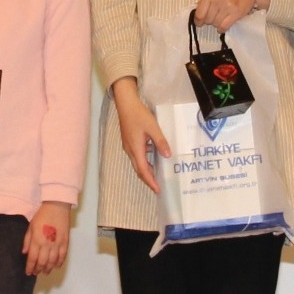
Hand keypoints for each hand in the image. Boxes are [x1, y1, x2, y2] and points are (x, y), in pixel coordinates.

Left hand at [23, 201, 71, 275]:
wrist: (57, 206)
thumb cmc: (42, 215)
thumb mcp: (31, 226)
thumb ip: (27, 240)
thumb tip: (24, 252)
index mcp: (37, 240)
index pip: (32, 258)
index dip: (30, 267)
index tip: (28, 272)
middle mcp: (47, 244)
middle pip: (42, 262)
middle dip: (39, 269)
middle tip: (36, 273)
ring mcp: (57, 243)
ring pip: (53, 261)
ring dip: (48, 268)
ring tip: (45, 271)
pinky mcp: (65, 241)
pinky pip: (63, 256)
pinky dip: (60, 262)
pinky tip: (56, 266)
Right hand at [112, 78, 168, 193]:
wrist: (126, 104)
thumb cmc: (139, 115)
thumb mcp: (153, 127)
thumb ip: (160, 141)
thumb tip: (167, 155)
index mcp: (136, 149)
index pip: (143, 170)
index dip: (151, 181)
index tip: (157, 190)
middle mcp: (130, 150)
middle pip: (139, 170)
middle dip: (148, 179)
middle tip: (157, 187)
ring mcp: (128, 146)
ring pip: (137, 163)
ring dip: (146, 171)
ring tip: (156, 176)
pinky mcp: (129, 141)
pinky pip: (137, 156)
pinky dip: (144, 162)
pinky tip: (152, 159)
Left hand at [193, 0, 264, 32]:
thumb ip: (204, 2)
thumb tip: (195, 14)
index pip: (199, 14)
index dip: (198, 21)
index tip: (200, 22)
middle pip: (207, 20)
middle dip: (210, 21)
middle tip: (216, 16)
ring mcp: (227, 6)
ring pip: (215, 24)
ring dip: (217, 24)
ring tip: (222, 17)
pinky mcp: (236, 13)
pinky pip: (224, 27)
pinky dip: (222, 28)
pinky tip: (224, 24)